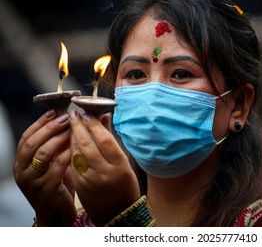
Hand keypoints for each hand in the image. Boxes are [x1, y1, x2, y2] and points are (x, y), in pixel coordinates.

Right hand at [13, 109, 76, 225]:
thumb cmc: (57, 184)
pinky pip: (56, 167)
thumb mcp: (53, 162)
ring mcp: (31, 182)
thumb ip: (58, 144)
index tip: (54, 111)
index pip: (27, 137)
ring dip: (59, 139)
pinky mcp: (45, 190)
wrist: (57, 213)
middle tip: (66, 118)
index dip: (40, 123)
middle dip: (50, 128)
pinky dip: (67, 154)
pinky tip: (77, 147)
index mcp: (21, 162)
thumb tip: (70, 120)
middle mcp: (21, 171)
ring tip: (73, 130)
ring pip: (43, 154)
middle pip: (33, 143)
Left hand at [69, 110, 140, 225]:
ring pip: (77, 153)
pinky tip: (70, 141)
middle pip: (87, 144)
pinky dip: (71, 150)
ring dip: (72, 137)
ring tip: (71, 125)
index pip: (104, 139)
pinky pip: (73, 163)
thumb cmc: (125, 185)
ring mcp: (90, 180)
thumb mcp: (123, 161)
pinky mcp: (80, 185)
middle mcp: (104, 172)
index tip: (86, 114)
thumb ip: (110, 138)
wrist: (118, 213)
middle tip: (74, 114)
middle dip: (78, 127)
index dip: (93, 125)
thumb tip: (104, 116)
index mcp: (119, 165)